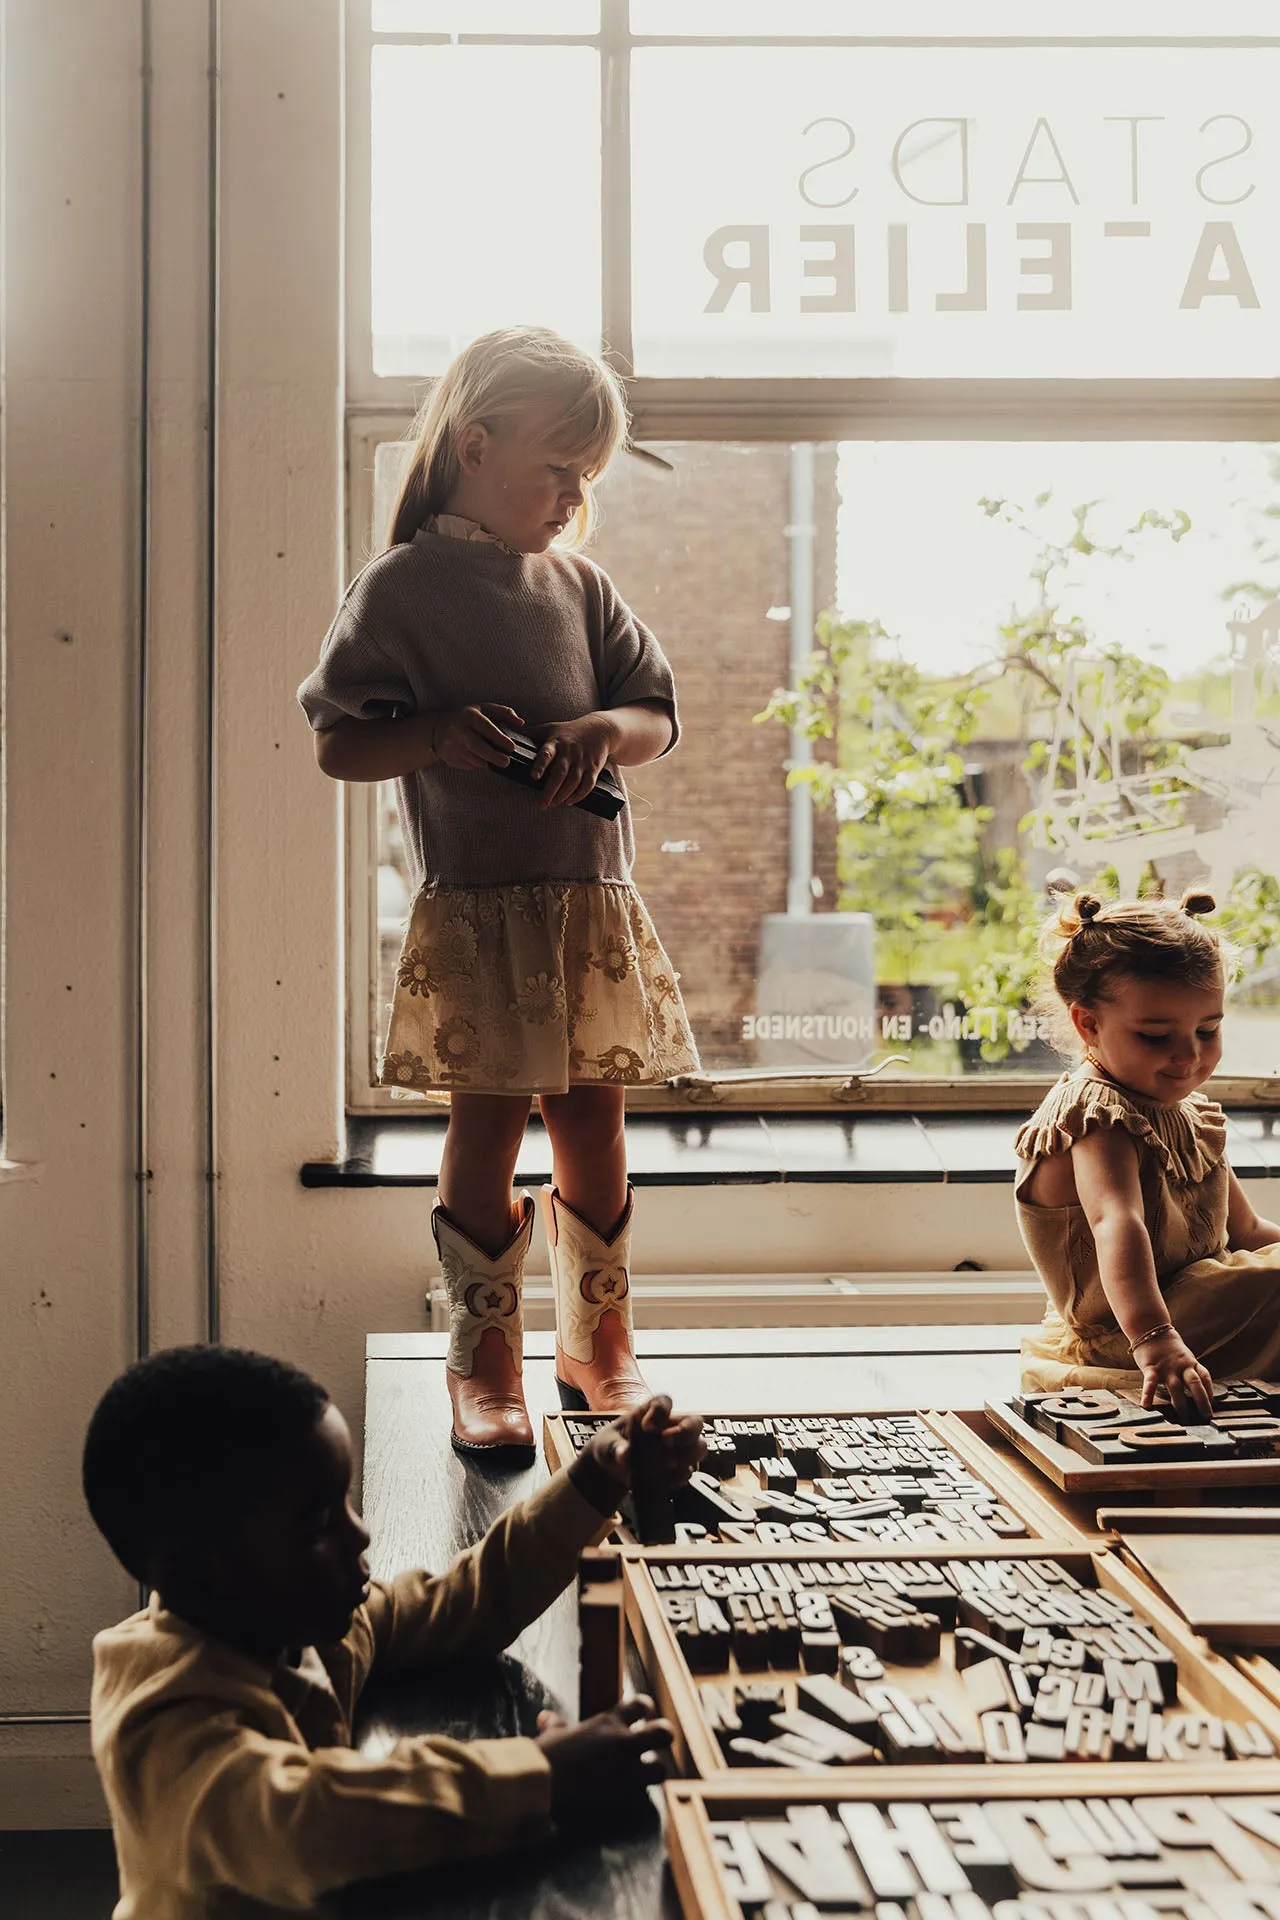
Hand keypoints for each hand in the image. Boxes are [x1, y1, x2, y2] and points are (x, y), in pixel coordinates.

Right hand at [431, 704, 522, 770]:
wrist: (438, 727)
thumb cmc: (466, 717)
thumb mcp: (484, 709)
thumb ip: (504, 713)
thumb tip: (521, 723)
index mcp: (469, 716)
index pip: (486, 728)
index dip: (499, 738)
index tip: (511, 747)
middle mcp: (458, 730)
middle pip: (478, 747)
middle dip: (494, 756)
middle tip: (506, 762)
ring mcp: (452, 745)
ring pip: (474, 759)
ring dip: (486, 761)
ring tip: (492, 757)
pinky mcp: (448, 757)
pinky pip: (468, 765)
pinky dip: (476, 764)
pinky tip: (477, 757)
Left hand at [526, 714, 615, 808]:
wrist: (600, 729)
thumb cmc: (568, 731)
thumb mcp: (549, 728)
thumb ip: (530, 735)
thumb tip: (506, 737)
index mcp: (556, 742)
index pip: (547, 754)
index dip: (541, 765)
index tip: (534, 776)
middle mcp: (569, 752)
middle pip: (560, 773)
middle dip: (550, 790)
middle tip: (541, 804)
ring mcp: (582, 761)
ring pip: (573, 781)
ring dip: (563, 795)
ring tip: (552, 804)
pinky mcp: (593, 769)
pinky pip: (588, 785)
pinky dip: (579, 795)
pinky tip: (569, 802)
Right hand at [535, 1696, 673, 1821]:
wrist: (544, 1785)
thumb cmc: (546, 1754)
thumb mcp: (553, 1735)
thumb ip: (556, 1725)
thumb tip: (545, 1718)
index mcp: (608, 1722)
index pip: (641, 1705)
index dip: (646, 1708)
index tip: (645, 1713)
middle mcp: (624, 1743)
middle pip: (664, 1733)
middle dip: (663, 1736)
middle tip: (655, 1743)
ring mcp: (627, 1770)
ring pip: (660, 1769)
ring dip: (653, 1771)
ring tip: (643, 1774)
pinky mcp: (623, 1796)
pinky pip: (642, 1795)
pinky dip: (637, 1794)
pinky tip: (627, 1796)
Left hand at [581, 1395, 705, 1498]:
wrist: (613, 1467)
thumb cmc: (611, 1445)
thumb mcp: (607, 1444)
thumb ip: (615, 1447)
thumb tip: (625, 1454)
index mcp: (652, 1410)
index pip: (664, 1402)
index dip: (660, 1412)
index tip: (647, 1426)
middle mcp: (671, 1425)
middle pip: (695, 1422)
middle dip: (684, 1433)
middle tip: (666, 1443)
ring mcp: (679, 1447)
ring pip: (700, 1447)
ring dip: (687, 1456)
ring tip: (667, 1464)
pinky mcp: (679, 1468)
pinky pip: (688, 1472)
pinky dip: (677, 1477)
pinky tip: (663, 1479)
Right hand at [1133, 1328, 1213, 1420]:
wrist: (1150, 1328)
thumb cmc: (1167, 1346)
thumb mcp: (1184, 1355)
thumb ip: (1190, 1369)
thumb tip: (1197, 1387)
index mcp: (1191, 1362)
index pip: (1205, 1377)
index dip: (1211, 1392)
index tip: (1213, 1406)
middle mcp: (1181, 1366)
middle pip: (1195, 1384)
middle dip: (1202, 1402)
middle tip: (1206, 1418)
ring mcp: (1166, 1367)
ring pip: (1176, 1388)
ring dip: (1181, 1405)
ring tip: (1184, 1419)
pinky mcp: (1151, 1368)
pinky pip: (1150, 1383)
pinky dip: (1148, 1395)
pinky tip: (1147, 1406)